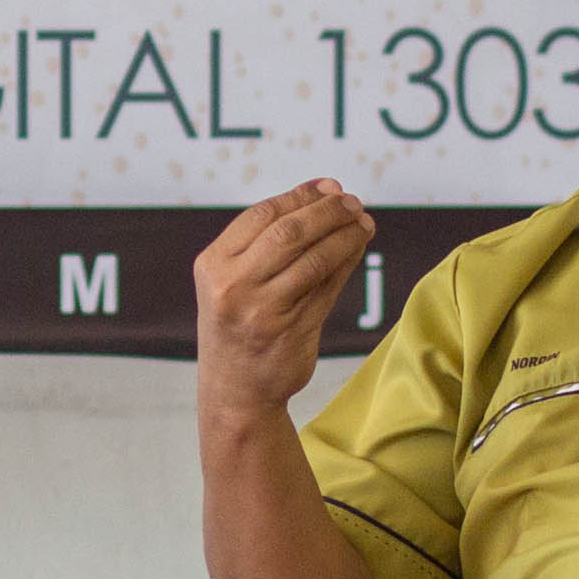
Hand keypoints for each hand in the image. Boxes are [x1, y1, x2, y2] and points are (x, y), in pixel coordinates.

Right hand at [193, 183, 375, 423]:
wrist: (235, 392)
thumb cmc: (238, 327)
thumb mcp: (232, 282)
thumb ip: (266, 243)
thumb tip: (326, 194)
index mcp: (214, 265)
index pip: (262, 215)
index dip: (300, 195)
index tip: (329, 186)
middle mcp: (234, 285)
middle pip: (290, 231)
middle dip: (327, 211)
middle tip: (353, 202)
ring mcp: (263, 309)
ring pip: (314, 257)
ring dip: (345, 235)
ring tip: (364, 223)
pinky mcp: (292, 329)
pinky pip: (327, 285)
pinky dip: (346, 262)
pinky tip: (357, 249)